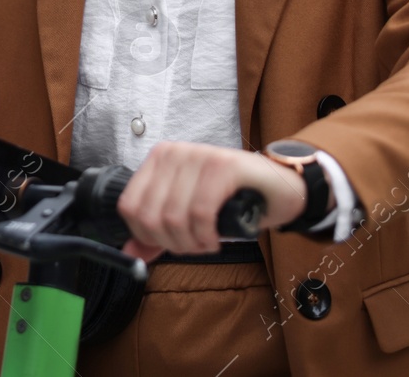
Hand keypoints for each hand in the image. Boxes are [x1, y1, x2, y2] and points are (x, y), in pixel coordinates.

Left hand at [115, 141, 309, 261]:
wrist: (279, 189)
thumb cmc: (233, 201)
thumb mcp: (188, 216)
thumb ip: (158, 234)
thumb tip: (129, 254)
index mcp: (158, 160)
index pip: (129, 207)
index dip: (147, 237)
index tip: (170, 243)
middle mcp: (174, 153)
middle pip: (151, 217)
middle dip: (173, 244)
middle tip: (195, 246)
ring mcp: (198, 156)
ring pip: (174, 217)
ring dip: (192, 243)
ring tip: (207, 242)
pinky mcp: (223, 165)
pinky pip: (200, 212)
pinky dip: (207, 236)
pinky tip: (216, 238)